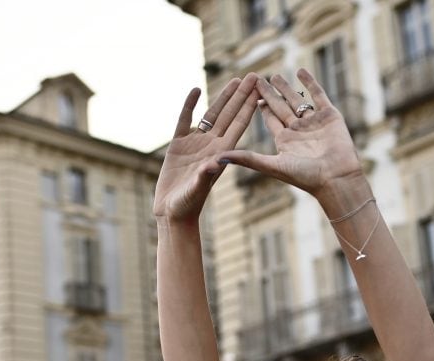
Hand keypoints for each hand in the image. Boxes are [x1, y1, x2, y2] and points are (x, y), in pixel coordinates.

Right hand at [153, 73, 258, 221]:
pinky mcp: (178, 145)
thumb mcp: (197, 189)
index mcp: (221, 154)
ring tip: (235, 80)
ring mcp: (195, 144)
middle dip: (242, 96)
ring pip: (212, 115)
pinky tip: (196, 91)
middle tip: (255, 75)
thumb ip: (205, 175)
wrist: (173, 212)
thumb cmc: (188, 205)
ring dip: (223, 97)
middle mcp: (211, 146)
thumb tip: (213, 163)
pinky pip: (184, 120)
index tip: (260, 89)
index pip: (239, 125)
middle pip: (230, 115)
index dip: (249, 106)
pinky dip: (190, 105)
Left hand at [217, 69, 363, 200]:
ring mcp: (314, 123)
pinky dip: (311, 83)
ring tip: (276, 75)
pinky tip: (301, 71)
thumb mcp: (272, 166)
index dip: (260, 106)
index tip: (248, 93)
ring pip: (297, 101)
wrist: (335, 178)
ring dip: (287, 88)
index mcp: (284, 142)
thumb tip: (219, 158)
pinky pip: (319, 96)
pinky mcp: (330, 116)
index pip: (269, 120)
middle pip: (280, 108)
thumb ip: (247, 159)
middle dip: (270, 93)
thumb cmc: (305, 177)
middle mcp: (298, 132)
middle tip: (257, 78)